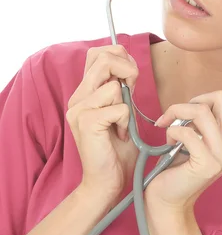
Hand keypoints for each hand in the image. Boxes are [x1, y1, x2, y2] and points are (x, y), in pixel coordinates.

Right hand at [66, 44, 139, 209]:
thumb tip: (129, 67)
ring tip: (122, 125)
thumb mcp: (122, 112)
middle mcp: (77, 97)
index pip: (98, 53)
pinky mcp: (86, 122)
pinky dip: (127, 122)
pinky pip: (120, 108)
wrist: (106, 182)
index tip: (131, 80)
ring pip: (114, 85)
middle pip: (104, 58)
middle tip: (132, 93)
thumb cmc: (117, 150)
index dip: (120, 57)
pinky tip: (120, 136)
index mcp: (84, 92)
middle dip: (128, 70)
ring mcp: (78, 109)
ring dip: (127, 105)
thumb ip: (121, 90)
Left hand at [145, 88, 221, 213]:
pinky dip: (171, 130)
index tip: (199, 107)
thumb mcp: (206, 139)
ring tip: (170, 127)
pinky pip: (186, 131)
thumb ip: (215, 119)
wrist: (170, 199)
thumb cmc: (182, 165)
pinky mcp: (206, 164)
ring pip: (202, 111)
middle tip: (181, 115)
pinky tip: (169, 141)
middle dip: (195, 100)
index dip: (216, 95)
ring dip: (177, 112)